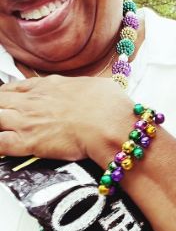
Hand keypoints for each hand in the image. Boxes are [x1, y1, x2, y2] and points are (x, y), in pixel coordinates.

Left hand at [0, 75, 132, 160]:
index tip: (6, 98)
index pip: (17, 86)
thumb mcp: (96, 84)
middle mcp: (34, 100)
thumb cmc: (108, 105)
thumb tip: (89, 88)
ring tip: (4, 128)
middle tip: (2, 112)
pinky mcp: (27, 142)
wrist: (109, 123)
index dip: (7, 93)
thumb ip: (83, 86)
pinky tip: (2, 146)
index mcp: (50, 85)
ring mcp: (27, 120)